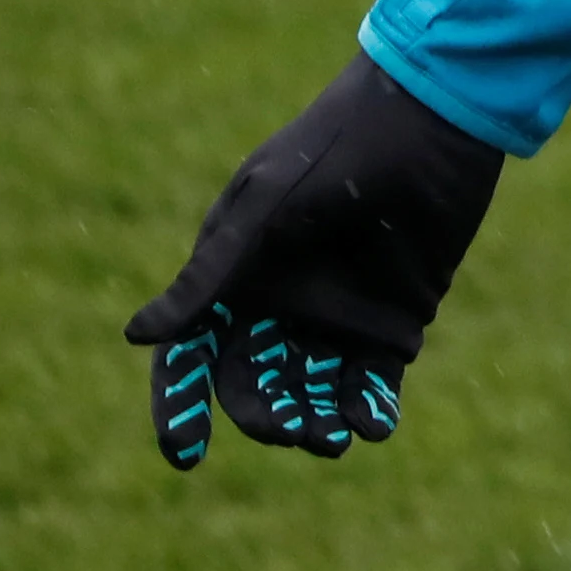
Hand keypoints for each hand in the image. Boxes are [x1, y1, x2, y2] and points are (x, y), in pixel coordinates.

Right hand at [125, 54, 505, 468]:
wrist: (433, 117)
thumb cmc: (338, 147)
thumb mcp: (267, 205)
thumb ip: (212, 273)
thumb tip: (137, 337)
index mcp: (236, 275)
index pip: (194, 355)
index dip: (180, 404)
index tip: (185, 452)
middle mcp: (280, 304)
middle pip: (253, 386)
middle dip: (265, 418)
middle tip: (293, 430)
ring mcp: (337, 317)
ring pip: (310, 396)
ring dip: (315, 424)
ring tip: (333, 437)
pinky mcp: (394, 323)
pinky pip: (370, 385)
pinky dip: (369, 413)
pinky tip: (375, 425)